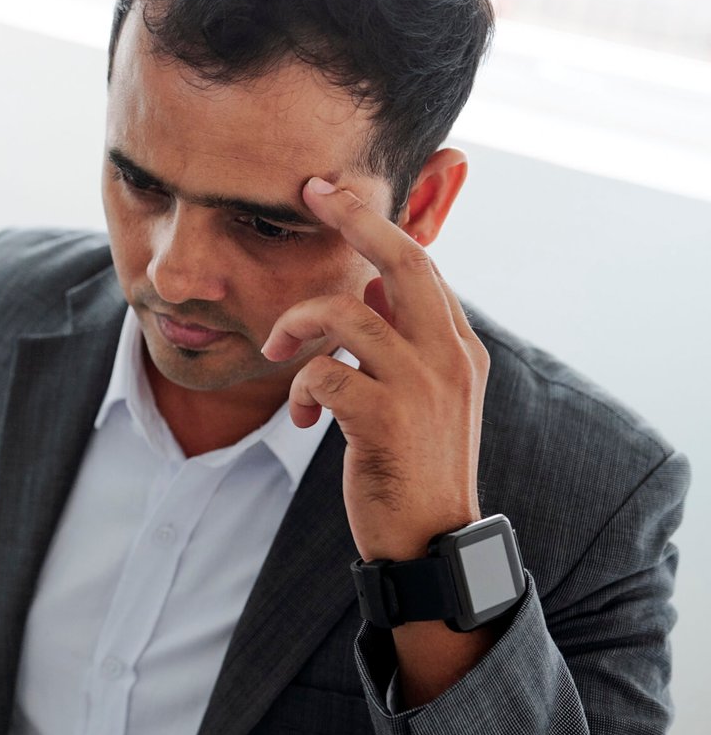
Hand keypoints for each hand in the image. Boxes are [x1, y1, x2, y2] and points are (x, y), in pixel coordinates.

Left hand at [261, 177, 487, 562]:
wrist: (430, 542)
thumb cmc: (414, 466)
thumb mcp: (422, 396)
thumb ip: (404, 339)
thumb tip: (376, 285)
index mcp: (459, 347)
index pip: (421, 265)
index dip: (377, 223)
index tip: (335, 192)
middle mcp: (449, 356)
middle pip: (404, 260)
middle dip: (355, 218)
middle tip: (312, 193)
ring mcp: (421, 386)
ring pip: (347, 314)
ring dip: (296, 326)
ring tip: (276, 355)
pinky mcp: (385, 419)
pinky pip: (323, 373)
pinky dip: (301, 388)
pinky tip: (305, 418)